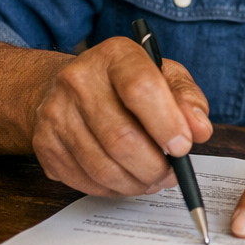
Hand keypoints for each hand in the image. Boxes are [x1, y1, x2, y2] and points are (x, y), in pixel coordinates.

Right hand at [27, 36, 212, 195]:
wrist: (67, 87)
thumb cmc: (126, 83)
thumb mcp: (164, 76)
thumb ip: (187, 99)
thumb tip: (200, 130)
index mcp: (115, 55)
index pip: (140, 89)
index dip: (166, 124)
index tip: (183, 147)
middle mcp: (78, 80)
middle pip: (121, 138)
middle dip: (154, 166)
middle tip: (172, 173)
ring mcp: (55, 114)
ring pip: (104, 167)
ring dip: (137, 182)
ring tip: (152, 178)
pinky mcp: (45, 145)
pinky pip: (86, 181)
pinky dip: (114, 188)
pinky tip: (126, 178)